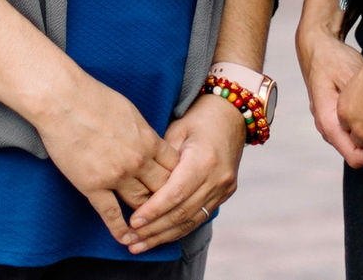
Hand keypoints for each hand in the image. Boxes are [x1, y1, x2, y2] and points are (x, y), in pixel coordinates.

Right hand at [31, 80, 181, 247]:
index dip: (177, 179)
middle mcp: (137, 161)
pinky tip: (126, 239)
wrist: (62, 100)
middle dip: (166, 199)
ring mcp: (116, 175)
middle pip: (162, 189)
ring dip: (146, 215)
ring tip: (149, 225)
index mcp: (148, 140)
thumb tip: (151, 142)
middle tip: (167, 209)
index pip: (174, 168)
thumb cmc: (94, 98)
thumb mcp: (130, 111)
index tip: (176, 186)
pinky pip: (111, 214)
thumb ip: (143, 132)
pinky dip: (120, 229)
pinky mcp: (92, 185)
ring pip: (141, 204)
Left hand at [124, 94, 244, 252]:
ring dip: (164, 235)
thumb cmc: (198, 119)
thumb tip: (138, 182)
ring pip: (191, 221)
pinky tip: (160, 237)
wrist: (231, 117)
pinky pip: (199, 217)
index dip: (153, 210)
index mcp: (203, 160)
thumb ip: (161, 157)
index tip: (133, 221)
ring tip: (140, 245)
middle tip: (131, 239)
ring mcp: (223, 189)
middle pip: (182, 212)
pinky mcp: (224, 194)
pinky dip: (178, 229)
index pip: (175, 193)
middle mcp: (216, 178)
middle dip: (154, 229)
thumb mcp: (177, 129)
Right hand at [294, 0, 362, 168]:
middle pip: (356, 155)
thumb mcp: (352, 77)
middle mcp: (326, 127)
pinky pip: (353, 134)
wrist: (317, 47)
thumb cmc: (335, 59)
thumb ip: (362, 104)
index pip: (355, 158)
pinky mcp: (334, 119)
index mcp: (328, 120)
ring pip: (355, 145)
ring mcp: (329, 124)